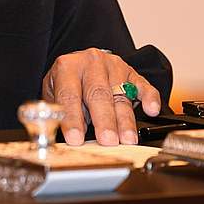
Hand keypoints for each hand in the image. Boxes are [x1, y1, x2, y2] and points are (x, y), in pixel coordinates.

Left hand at [42, 48, 160, 145]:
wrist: (82, 63)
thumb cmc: (68, 82)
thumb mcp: (53, 93)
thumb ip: (58, 112)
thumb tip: (61, 137)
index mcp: (68, 67)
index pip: (69, 95)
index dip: (72, 118)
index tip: (76, 138)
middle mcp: (92, 63)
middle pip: (98, 94)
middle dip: (104, 120)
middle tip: (107, 140)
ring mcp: (114, 66)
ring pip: (121, 94)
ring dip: (125, 119)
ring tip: (127, 138)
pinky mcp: (131, 72)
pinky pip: (143, 85)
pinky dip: (149, 98)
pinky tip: (150, 109)